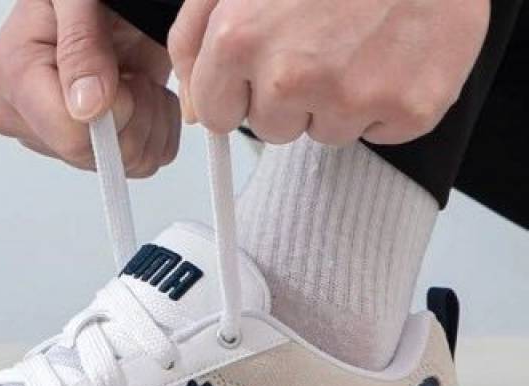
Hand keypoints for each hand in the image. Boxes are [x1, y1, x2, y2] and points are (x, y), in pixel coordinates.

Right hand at [0, 0, 180, 176]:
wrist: (109, 2)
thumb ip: (81, 44)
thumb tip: (86, 107)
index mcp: (13, 79)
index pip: (71, 137)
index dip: (116, 110)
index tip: (124, 71)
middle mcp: (27, 119)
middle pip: (98, 155)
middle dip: (135, 113)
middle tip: (131, 68)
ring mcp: (56, 141)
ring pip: (126, 164)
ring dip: (150, 118)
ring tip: (135, 75)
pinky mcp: (87, 152)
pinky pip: (142, 165)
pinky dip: (158, 129)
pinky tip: (141, 94)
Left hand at [169, 0, 489, 144]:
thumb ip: (195, 38)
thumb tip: (194, 109)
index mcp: (240, 40)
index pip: (217, 115)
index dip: (241, 90)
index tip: (264, 65)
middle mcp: (291, 77)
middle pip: (271, 128)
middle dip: (290, 95)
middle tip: (324, 36)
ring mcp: (352, 97)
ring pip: (326, 132)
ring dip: (339, 97)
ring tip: (362, 36)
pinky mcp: (408, 107)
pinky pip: (381, 131)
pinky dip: (389, 98)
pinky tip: (395, 50)